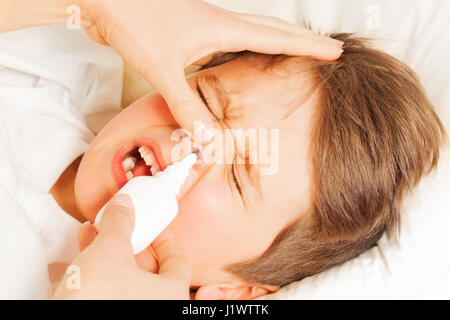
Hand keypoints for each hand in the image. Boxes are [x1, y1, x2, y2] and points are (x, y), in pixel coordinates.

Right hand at [53, 194, 189, 299]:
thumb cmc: (99, 296)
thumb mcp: (110, 249)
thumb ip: (120, 223)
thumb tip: (123, 205)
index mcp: (172, 294)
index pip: (179, 261)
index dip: (165, 239)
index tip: (155, 225)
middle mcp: (157, 307)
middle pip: (150, 269)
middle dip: (131, 243)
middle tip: (122, 227)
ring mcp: (134, 313)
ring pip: (127, 280)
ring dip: (112, 254)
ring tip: (95, 233)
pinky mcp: (107, 312)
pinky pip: (110, 291)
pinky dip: (101, 273)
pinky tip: (84, 255)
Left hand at [80, 0, 342, 139]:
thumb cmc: (132, 20)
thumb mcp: (163, 69)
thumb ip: (188, 106)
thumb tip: (210, 140)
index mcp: (220, 26)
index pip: (276, 36)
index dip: (307, 45)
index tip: (335, 50)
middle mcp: (216, 22)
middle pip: (269, 30)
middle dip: (300, 40)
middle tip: (326, 49)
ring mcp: (201, 25)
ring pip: (249, 34)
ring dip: (273, 44)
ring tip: (292, 57)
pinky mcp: (186, 32)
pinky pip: (225, 42)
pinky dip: (242, 53)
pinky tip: (237, 65)